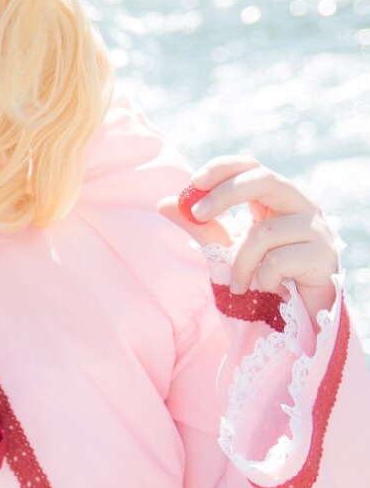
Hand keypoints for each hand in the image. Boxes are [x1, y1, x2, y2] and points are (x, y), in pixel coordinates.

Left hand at [157, 155, 338, 325]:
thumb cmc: (262, 279)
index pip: (252, 166)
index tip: (194, 181)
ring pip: (263, 233)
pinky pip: (278, 262)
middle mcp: (302, 206)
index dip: (224, 167)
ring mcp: (317, 229)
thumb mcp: (226, 250)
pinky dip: (262, 281)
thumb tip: (163, 203)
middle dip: (226, 194)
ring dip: (240, 264)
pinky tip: (270, 292)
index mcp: (277, 200)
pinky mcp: (324, 256)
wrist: (296, 321)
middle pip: (265, 180)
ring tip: (239, 286)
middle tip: (196, 214)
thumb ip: (201, 226)